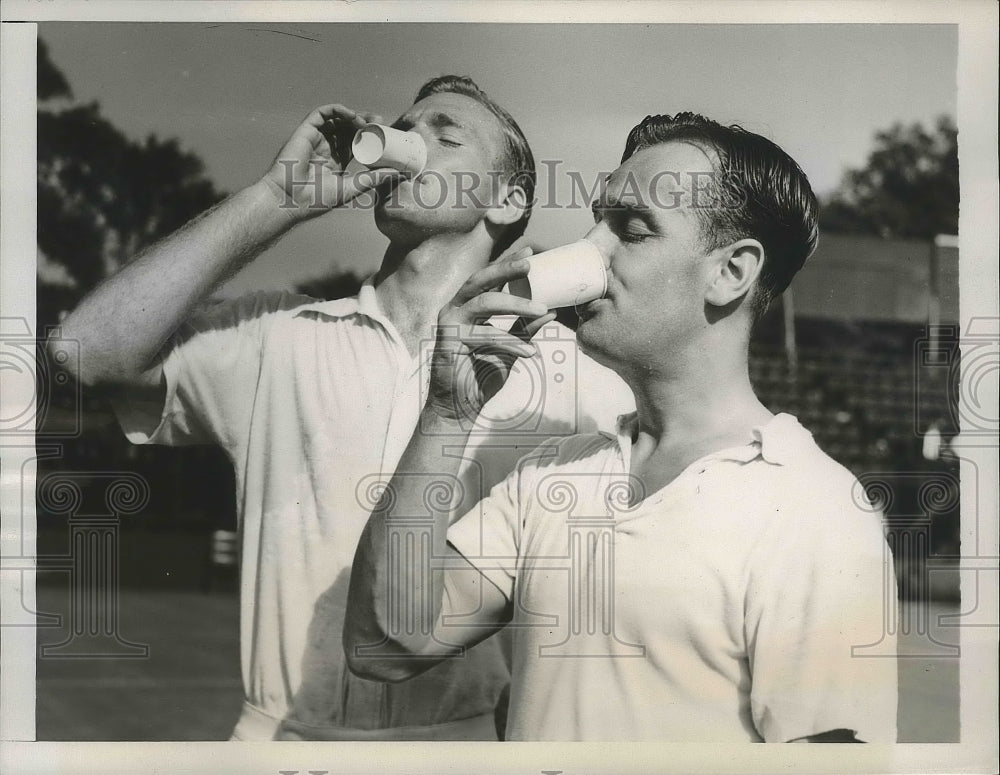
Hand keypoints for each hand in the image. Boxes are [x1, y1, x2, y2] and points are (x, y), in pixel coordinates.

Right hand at [261, 103, 401, 217]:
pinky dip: (337, 110)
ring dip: (354, 116)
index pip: (354, 142)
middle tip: (380, 123)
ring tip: (368, 121)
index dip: (369, 136)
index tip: (384, 134)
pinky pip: (322, 113)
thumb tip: (398, 173)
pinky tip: (352, 116)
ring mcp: (315, 138)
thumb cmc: (316, 200)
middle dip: (365, 123)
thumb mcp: (352, 188)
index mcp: (335, 161)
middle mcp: (325, 148)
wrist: (290, 199)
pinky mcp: (306, 131)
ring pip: (337, 119)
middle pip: (347, 128)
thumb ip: (373, 179)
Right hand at [426, 247, 555, 421]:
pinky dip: (509, 342)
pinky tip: (529, 352)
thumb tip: (549, 312)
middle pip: (480, 280)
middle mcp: (455, 310)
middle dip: (506, 269)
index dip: (507, 264)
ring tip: (543, 309)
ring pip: (483, 303)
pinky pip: (484, 335)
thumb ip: (524, 329)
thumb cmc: (481, 376)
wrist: (459, 408)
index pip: (488, 279)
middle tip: (530, 264)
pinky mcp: (448, 341)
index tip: (530, 253)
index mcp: (467, 308)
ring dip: (515, 304)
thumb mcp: (510, 349)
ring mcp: (449, 323)